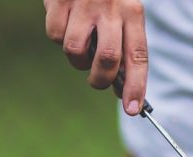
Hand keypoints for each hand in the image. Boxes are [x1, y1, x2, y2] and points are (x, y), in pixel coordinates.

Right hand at [44, 0, 148, 115]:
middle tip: (97, 81)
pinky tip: (65, 21)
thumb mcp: (122, 10)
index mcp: (133, 12)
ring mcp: (84, 4)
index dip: (136, 86)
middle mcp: (111, 8)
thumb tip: (119, 86)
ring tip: (80, 45)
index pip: (138, 56)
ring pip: (76, 51)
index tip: (133, 110)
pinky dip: (57, 36)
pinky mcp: (59, 0)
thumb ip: (122, 43)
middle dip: (100, 80)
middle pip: (107, 60)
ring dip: (76, 60)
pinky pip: (54, 35)